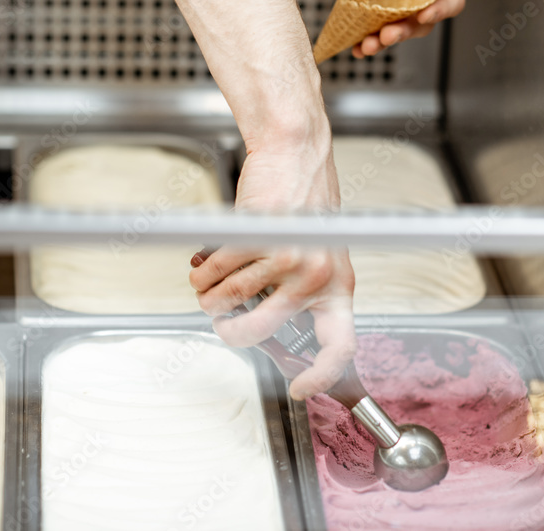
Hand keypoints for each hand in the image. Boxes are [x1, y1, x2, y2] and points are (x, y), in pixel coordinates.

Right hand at [189, 127, 356, 399]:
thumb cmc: (302, 203)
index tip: (301, 389)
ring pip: (231, 298)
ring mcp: (290, 259)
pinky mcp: (261, 238)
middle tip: (219, 320)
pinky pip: (218, 271)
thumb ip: (300, 295)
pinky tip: (206, 263)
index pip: (340, 347)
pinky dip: (204, 270)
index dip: (321, 377)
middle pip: (260, 331)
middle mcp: (318, 278)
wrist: (295, 153)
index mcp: (338, 287)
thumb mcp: (317, 256)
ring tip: (209, 281)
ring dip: (209, 293)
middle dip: (229, 330)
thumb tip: (264, 333)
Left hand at [348, 0, 468, 58]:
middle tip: (387, 36)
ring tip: (367, 47)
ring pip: (403, 29)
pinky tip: (357, 47)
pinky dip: (370, 38)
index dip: (440, 10)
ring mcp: (409, 1)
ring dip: (385, 41)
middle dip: (405, 31)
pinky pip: (383, 26)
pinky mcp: (388, 5)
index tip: (424, 16)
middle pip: (424, 21)